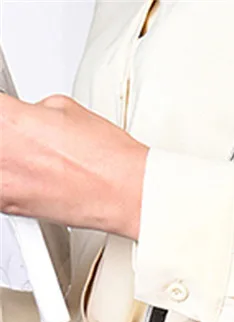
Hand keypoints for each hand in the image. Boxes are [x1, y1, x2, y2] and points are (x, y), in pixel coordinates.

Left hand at [0, 92, 147, 238]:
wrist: (127, 195)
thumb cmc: (106, 158)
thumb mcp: (64, 108)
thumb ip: (32, 110)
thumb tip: (25, 115)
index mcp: (9, 119)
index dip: (6, 114)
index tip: (10, 118)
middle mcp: (0, 152)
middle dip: (7, 138)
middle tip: (23, 140)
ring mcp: (1, 184)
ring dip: (7, 162)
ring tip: (28, 160)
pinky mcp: (9, 207)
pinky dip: (8, 183)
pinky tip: (29, 177)